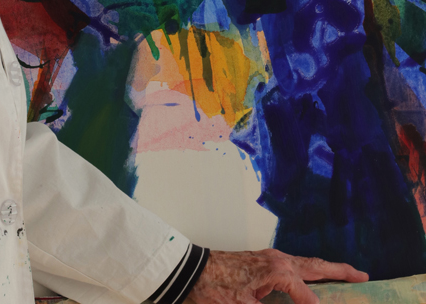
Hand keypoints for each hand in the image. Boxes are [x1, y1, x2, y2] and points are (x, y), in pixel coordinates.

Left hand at [186, 248, 368, 303]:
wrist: (190, 271)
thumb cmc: (214, 290)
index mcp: (277, 271)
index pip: (308, 296)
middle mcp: (278, 260)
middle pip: (316, 266)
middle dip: (341, 271)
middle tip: (364, 276)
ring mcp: (270, 257)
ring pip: (306, 263)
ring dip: (327, 268)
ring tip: (346, 273)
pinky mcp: (263, 260)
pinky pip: (295, 264)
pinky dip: (311, 269)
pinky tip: (313, 276)